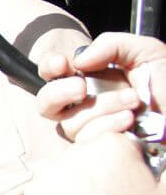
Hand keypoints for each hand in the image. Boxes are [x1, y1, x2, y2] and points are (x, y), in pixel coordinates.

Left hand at [24, 134, 165, 194]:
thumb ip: (163, 175)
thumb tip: (161, 169)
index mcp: (114, 145)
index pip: (124, 147)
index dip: (131, 167)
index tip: (135, 185)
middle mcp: (77, 151)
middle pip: (92, 158)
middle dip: (101, 175)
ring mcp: (51, 170)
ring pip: (67, 174)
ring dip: (77, 188)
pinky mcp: (32, 191)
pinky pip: (47, 192)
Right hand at [36, 32, 165, 141]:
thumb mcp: (148, 52)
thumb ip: (112, 44)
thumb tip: (78, 61)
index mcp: (94, 78)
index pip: (53, 73)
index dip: (49, 67)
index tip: (62, 64)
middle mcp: (88, 104)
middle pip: (46, 102)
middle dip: (58, 92)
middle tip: (81, 87)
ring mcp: (93, 129)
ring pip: (69, 122)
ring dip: (99, 108)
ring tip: (132, 101)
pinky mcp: (101, 150)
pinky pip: (86, 139)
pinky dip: (107, 126)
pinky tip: (129, 121)